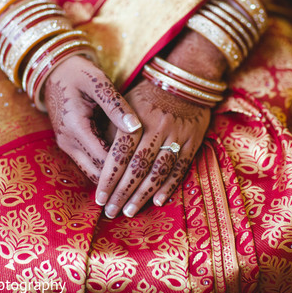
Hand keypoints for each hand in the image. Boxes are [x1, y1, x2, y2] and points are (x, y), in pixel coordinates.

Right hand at [44, 55, 141, 183]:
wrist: (54, 71)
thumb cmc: (78, 73)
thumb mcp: (98, 83)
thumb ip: (116, 105)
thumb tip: (136, 126)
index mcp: (76, 126)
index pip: (103, 159)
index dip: (125, 167)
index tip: (148, 168)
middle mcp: (68, 141)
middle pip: (97, 173)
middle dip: (119, 180)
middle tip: (147, 181)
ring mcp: (67, 145)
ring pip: (92, 173)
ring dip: (112, 177)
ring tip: (138, 179)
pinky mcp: (70, 145)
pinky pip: (89, 163)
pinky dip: (105, 168)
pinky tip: (126, 165)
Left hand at [95, 79, 210, 217]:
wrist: (184, 80)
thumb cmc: (146, 96)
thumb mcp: (124, 104)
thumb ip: (112, 130)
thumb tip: (99, 161)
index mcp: (136, 118)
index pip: (119, 154)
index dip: (109, 178)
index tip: (100, 198)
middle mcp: (157, 128)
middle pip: (137, 167)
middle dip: (122, 192)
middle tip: (111, 212)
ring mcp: (177, 135)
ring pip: (158, 171)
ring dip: (143, 194)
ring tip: (130, 211)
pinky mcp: (192, 141)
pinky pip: (180, 168)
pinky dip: (169, 186)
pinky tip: (157, 201)